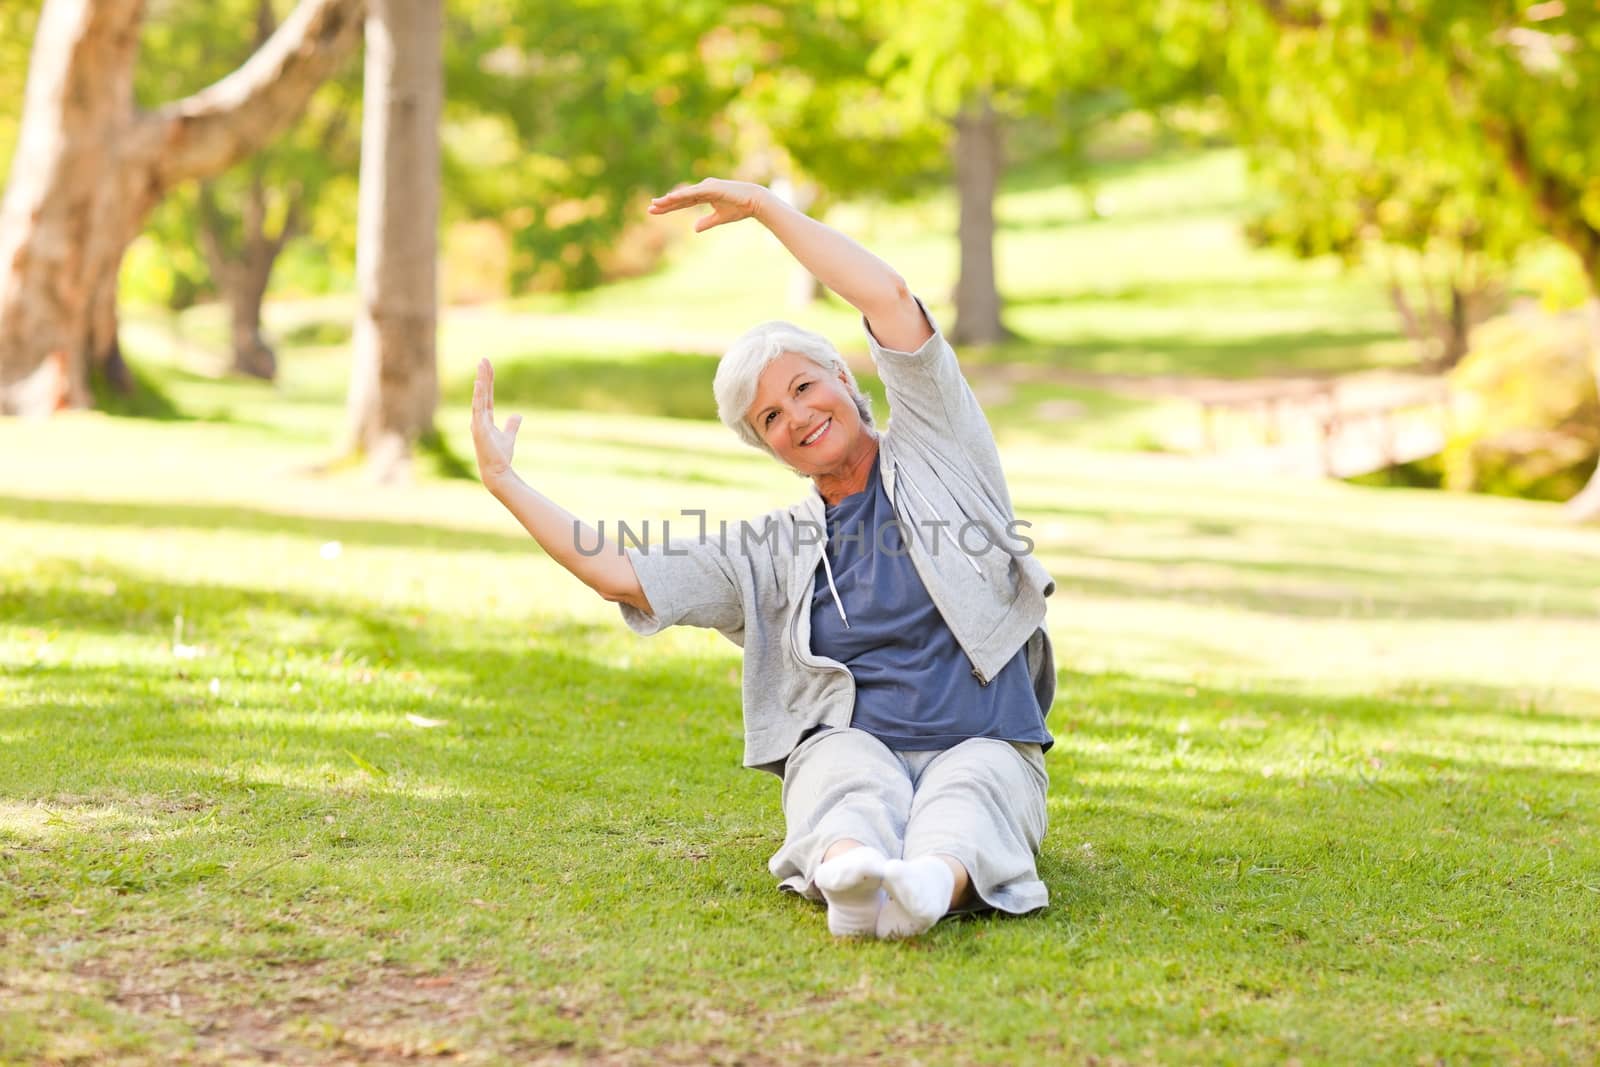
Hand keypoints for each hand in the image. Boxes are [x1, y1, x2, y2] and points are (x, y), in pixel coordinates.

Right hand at [471, 358, 521, 488]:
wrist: (498, 471)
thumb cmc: (501, 456)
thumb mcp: (509, 437)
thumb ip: (512, 425)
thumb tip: (517, 415)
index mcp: (485, 420)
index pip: (486, 396)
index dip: (487, 382)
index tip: (487, 367)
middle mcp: (479, 419)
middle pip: (482, 393)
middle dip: (483, 376)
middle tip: (484, 359)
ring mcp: (477, 423)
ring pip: (479, 397)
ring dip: (480, 381)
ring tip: (481, 365)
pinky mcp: (479, 428)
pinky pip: (478, 408)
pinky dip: (478, 395)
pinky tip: (480, 383)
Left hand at [648, 178, 771, 232]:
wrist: (754, 202)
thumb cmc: (739, 208)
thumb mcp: (719, 218)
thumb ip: (707, 222)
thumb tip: (694, 228)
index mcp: (704, 195)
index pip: (683, 202)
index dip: (669, 207)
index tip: (656, 211)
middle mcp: (703, 188)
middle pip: (680, 197)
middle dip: (665, 203)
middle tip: (650, 208)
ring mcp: (707, 187)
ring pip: (684, 194)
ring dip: (670, 199)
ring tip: (657, 204)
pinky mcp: (711, 188)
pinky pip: (694, 193)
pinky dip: (682, 195)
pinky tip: (671, 198)